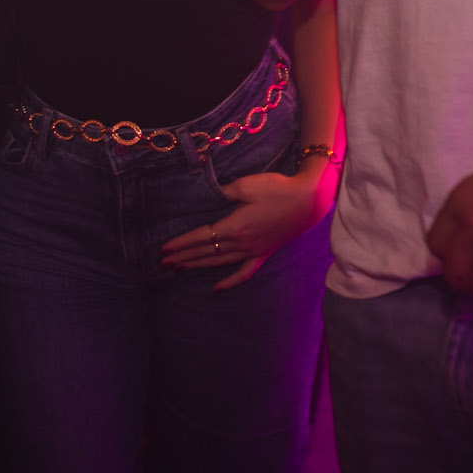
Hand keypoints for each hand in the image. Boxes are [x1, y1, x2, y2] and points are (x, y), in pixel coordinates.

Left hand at [159, 160, 336, 290]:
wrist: (308, 200)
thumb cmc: (277, 189)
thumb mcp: (247, 184)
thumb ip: (224, 192)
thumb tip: (209, 195)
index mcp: (235, 226)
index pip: (201, 237)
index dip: (181, 243)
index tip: (164, 249)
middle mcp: (241, 243)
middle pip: (206, 252)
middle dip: (183, 257)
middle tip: (164, 262)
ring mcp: (253, 251)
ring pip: (219, 263)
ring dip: (198, 266)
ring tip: (179, 268)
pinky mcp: (263, 253)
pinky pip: (243, 272)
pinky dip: (229, 282)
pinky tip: (216, 288)